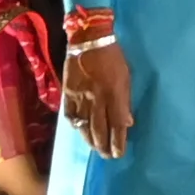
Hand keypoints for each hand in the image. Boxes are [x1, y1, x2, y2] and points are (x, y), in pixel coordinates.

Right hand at [65, 35, 136, 153]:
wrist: (88, 38)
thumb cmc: (113, 56)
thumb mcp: (126, 75)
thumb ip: (125, 100)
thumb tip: (128, 123)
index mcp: (113, 93)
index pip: (116, 124)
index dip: (118, 141)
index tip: (119, 153)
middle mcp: (96, 98)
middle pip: (99, 129)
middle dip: (103, 146)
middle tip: (107, 156)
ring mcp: (80, 96)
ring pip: (84, 126)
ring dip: (90, 140)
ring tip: (96, 148)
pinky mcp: (67, 93)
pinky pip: (70, 115)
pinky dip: (76, 125)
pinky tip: (80, 131)